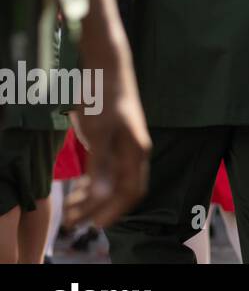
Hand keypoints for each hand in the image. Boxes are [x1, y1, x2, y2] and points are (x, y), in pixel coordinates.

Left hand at [64, 62, 151, 227]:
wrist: (109, 66)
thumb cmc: (104, 97)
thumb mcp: (98, 132)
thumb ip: (100, 166)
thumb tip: (100, 196)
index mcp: (136, 152)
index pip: (130, 192)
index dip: (113, 211)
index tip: (92, 224)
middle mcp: (135, 152)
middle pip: (121, 190)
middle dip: (98, 208)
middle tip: (73, 220)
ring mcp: (126, 147)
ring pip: (113, 181)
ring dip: (93, 197)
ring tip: (70, 207)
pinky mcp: (116, 140)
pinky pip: (107, 169)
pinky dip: (92, 182)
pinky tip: (77, 187)